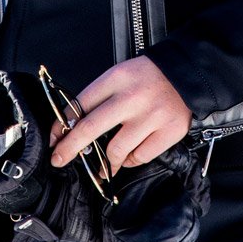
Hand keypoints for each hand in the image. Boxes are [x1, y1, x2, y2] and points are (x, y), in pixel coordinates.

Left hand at [50, 57, 192, 171]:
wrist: (187, 73)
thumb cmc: (149, 76)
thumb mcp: (120, 75)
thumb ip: (100, 97)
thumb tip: (74, 127)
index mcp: (116, 79)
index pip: (79, 104)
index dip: (61, 125)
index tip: (54, 139)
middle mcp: (131, 98)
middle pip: (90, 129)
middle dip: (69, 148)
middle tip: (59, 160)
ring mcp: (151, 117)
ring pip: (116, 150)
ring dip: (105, 163)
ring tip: (102, 167)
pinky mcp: (168, 132)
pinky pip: (140, 157)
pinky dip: (130, 160)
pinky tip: (128, 157)